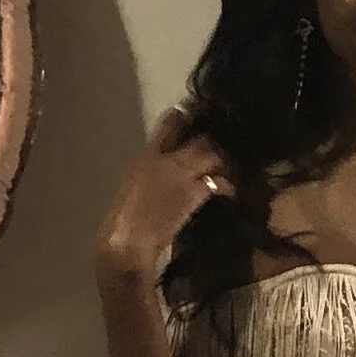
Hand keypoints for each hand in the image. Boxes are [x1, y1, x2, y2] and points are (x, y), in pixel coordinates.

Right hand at [95, 108, 235, 288]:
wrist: (126, 243)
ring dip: (224, 161)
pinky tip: (231, 191)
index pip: (169, 124)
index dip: (187, 115)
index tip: (200, 113)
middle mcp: (164, 159)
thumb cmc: (124, 220)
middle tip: (227, 145)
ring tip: (232, 168)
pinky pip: (217, 182)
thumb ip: (153, 174)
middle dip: (214, 140)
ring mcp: (180, 175)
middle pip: (199, 138)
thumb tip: (169, 172)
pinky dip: (227, 185)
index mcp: (145, 156)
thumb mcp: (134, 187)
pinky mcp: (193, 194)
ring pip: (211, 155)